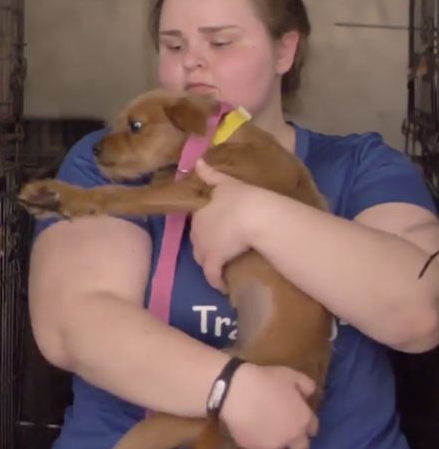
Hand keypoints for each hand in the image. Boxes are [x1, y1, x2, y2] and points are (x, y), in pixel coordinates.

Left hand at [190, 159, 262, 291]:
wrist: (252, 215)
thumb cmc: (243, 198)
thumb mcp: (226, 183)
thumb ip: (211, 175)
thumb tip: (197, 160)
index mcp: (200, 213)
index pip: (198, 224)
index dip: (206, 228)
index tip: (215, 232)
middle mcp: (197, 231)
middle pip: (198, 242)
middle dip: (206, 247)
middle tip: (221, 249)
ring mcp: (204, 247)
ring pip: (202, 259)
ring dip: (210, 264)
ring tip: (222, 266)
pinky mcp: (214, 262)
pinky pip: (212, 276)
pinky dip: (217, 282)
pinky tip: (223, 287)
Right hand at [221, 363, 319, 448]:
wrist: (235, 391)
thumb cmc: (266, 380)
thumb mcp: (290, 375)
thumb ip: (306, 385)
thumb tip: (309, 394)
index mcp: (303, 420)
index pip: (313, 428)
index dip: (305, 421)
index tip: (297, 414)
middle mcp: (291, 438)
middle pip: (301, 448)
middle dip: (295, 439)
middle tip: (285, 426)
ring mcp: (271, 446)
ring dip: (276, 443)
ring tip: (267, 431)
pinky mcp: (252, 448)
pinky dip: (257, 442)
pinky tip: (251, 429)